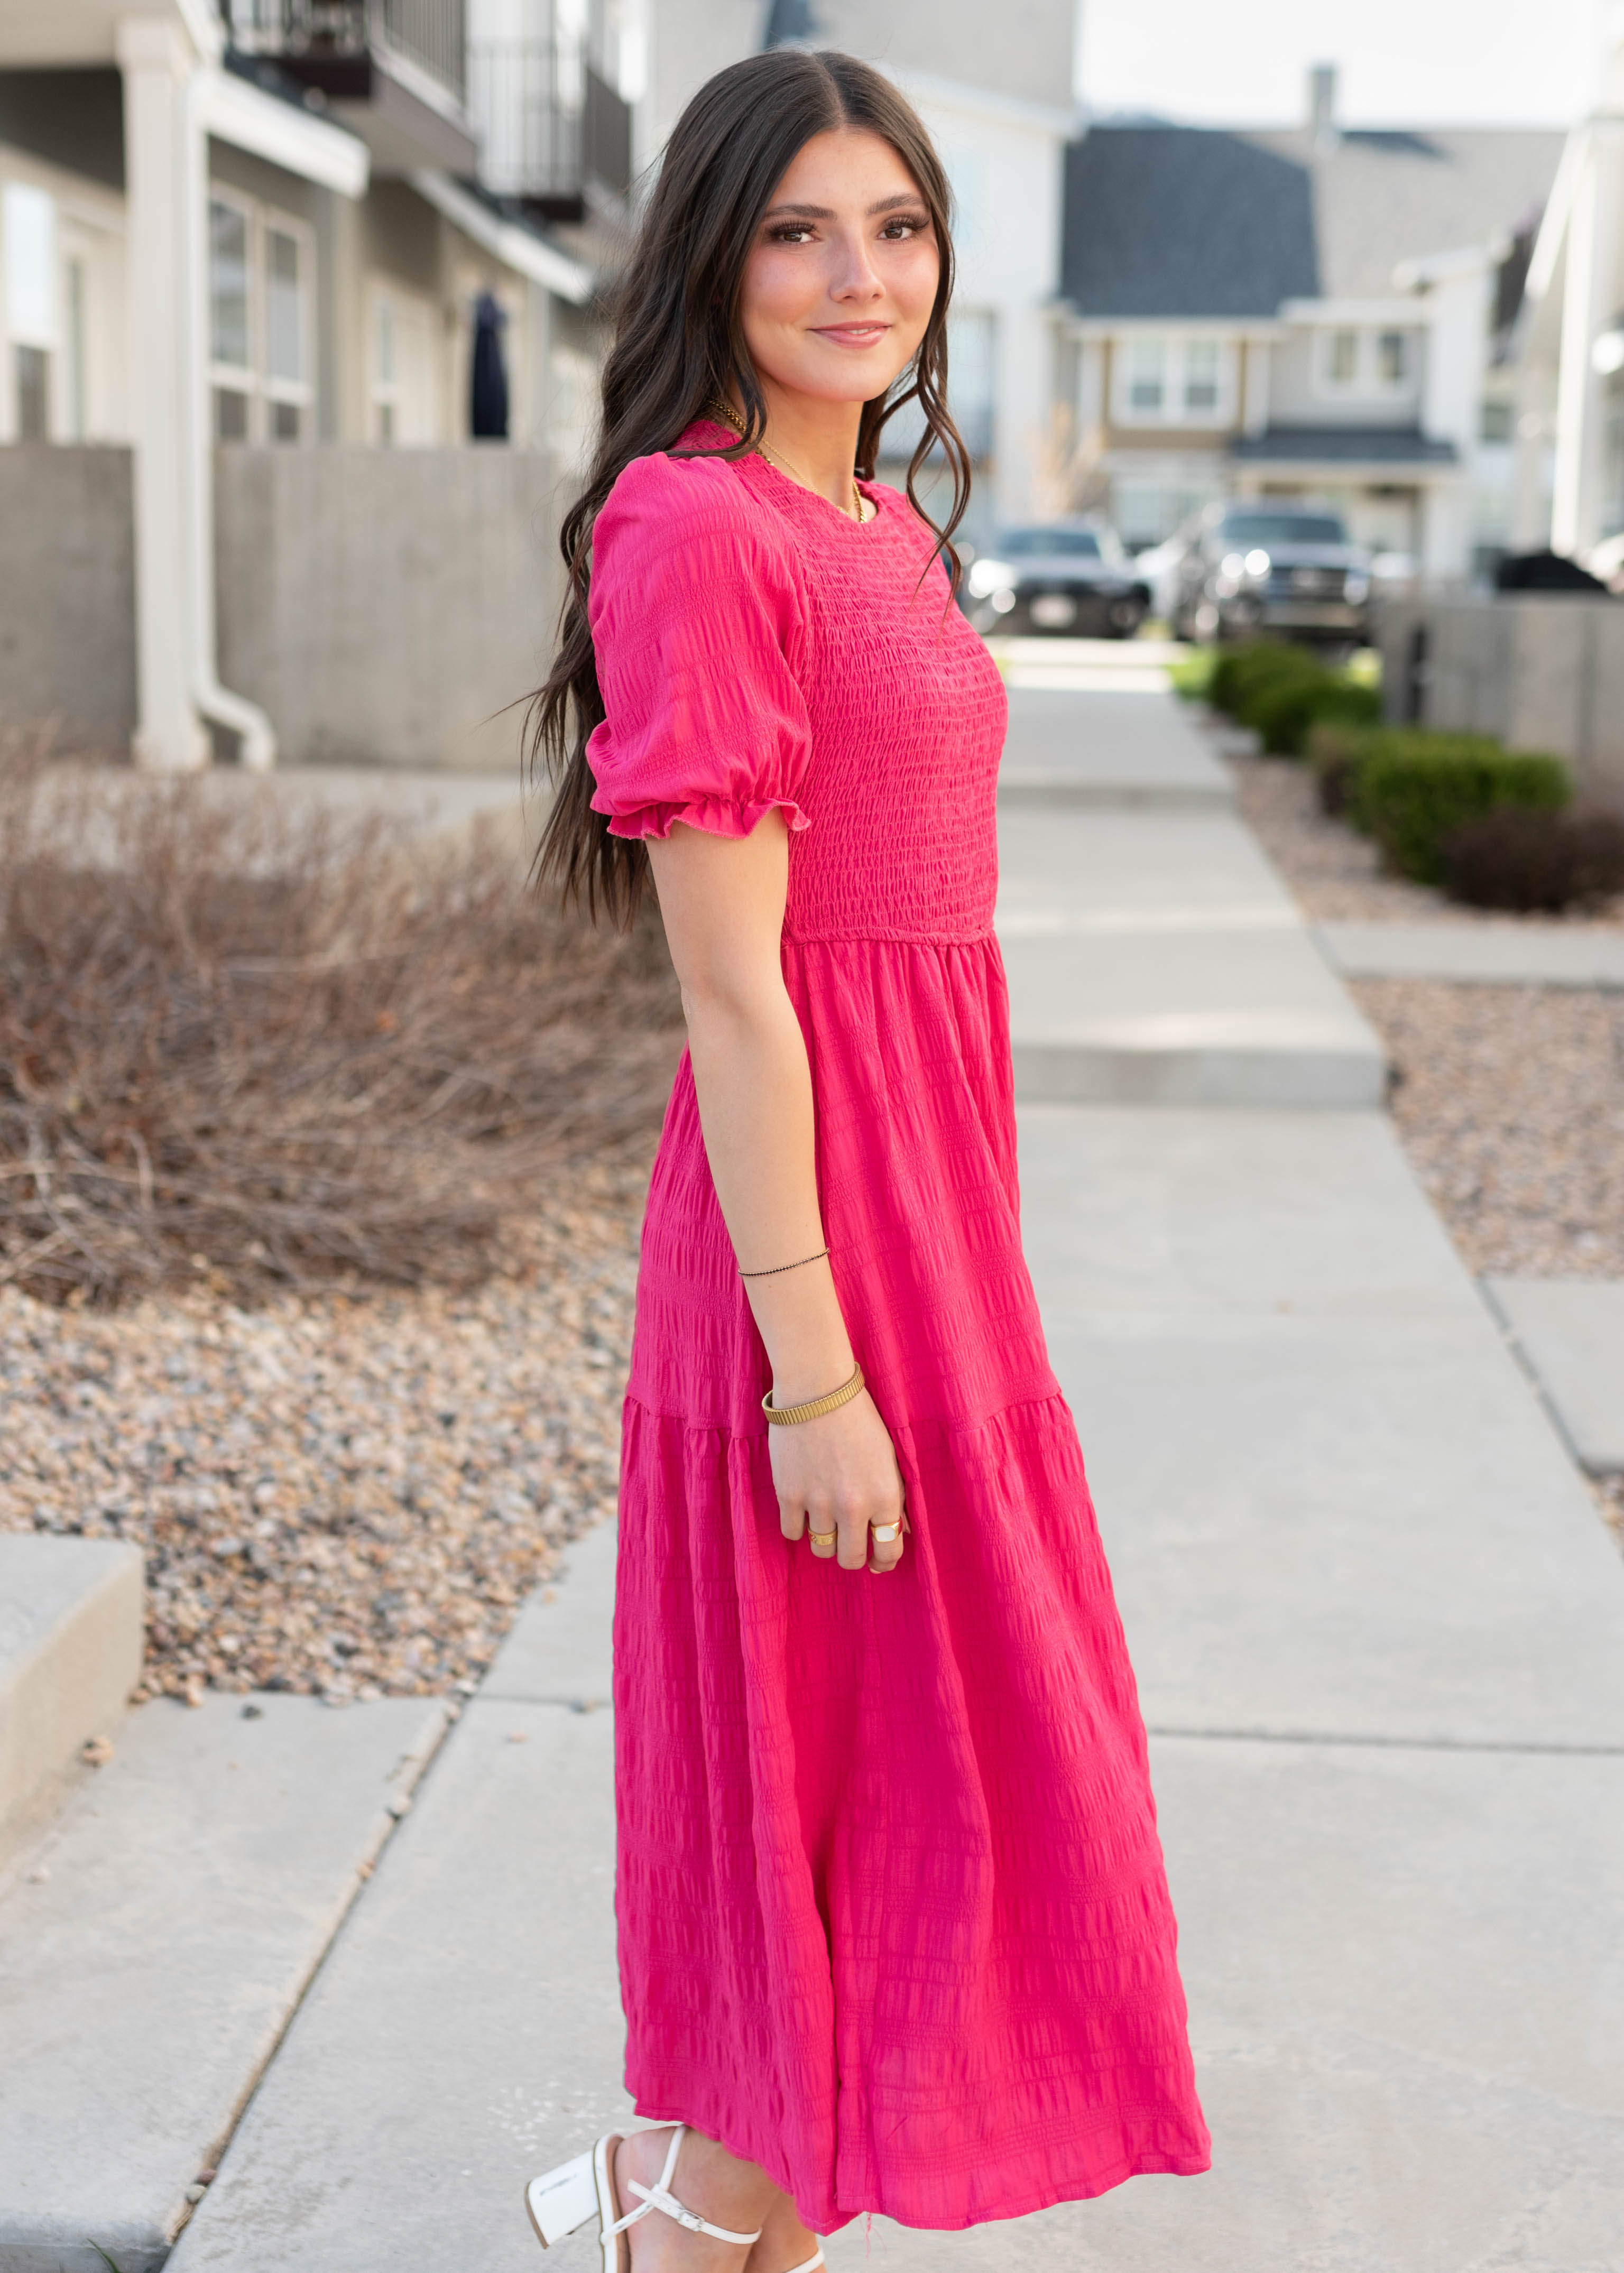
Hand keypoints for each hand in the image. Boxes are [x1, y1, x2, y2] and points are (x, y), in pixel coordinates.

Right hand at [770, 1385, 905, 1571]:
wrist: (817, 1389)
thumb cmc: (859, 1418)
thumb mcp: (889, 1458)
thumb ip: (893, 1498)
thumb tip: (898, 1532)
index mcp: (885, 1495)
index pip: (888, 1550)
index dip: (884, 1561)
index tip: (878, 1561)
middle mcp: (853, 1505)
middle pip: (851, 1559)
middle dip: (853, 1556)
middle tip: (849, 1544)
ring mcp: (818, 1502)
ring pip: (821, 1549)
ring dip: (825, 1541)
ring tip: (826, 1522)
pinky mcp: (789, 1494)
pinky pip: (792, 1532)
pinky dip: (798, 1526)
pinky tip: (804, 1509)